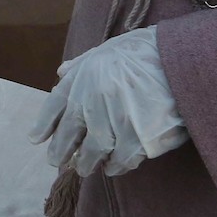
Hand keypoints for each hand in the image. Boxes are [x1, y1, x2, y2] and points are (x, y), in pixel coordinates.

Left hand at [31, 28, 187, 188]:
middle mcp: (90, 104)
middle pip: (67, 137)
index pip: (53, 107)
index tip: (36, 139)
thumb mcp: (108, 49)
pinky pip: (119, 161)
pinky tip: (113, 167)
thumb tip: (61, 72)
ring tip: (86, 168)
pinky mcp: (134, 142)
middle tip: (57, 162)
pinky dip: (114, 166)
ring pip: (90, 155)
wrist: (180, 61)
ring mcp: (111, 125)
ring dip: (86, 164)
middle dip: (60, 152)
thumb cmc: (146, 52)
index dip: (44, 125)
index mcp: (81, 80)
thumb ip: (82, 64)